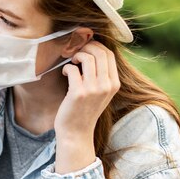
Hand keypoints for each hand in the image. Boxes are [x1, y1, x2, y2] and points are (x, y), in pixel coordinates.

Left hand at [54, 41, 119, 172]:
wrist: (76, 133)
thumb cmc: (85, 110)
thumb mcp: (100, 93)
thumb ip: (101, 75)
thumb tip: (93, 51)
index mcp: (114, 84)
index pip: (109, 54)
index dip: (96, 45)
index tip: (85, 47)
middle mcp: (107, 85)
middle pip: (99, 52)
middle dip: (85, 47)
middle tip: (75, 52)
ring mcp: (93, 89)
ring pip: (87, 58)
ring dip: (76, 55)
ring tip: (72, 62)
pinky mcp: (78, 93)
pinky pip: (73, 69)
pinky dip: (67, 68)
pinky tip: (65, 73)